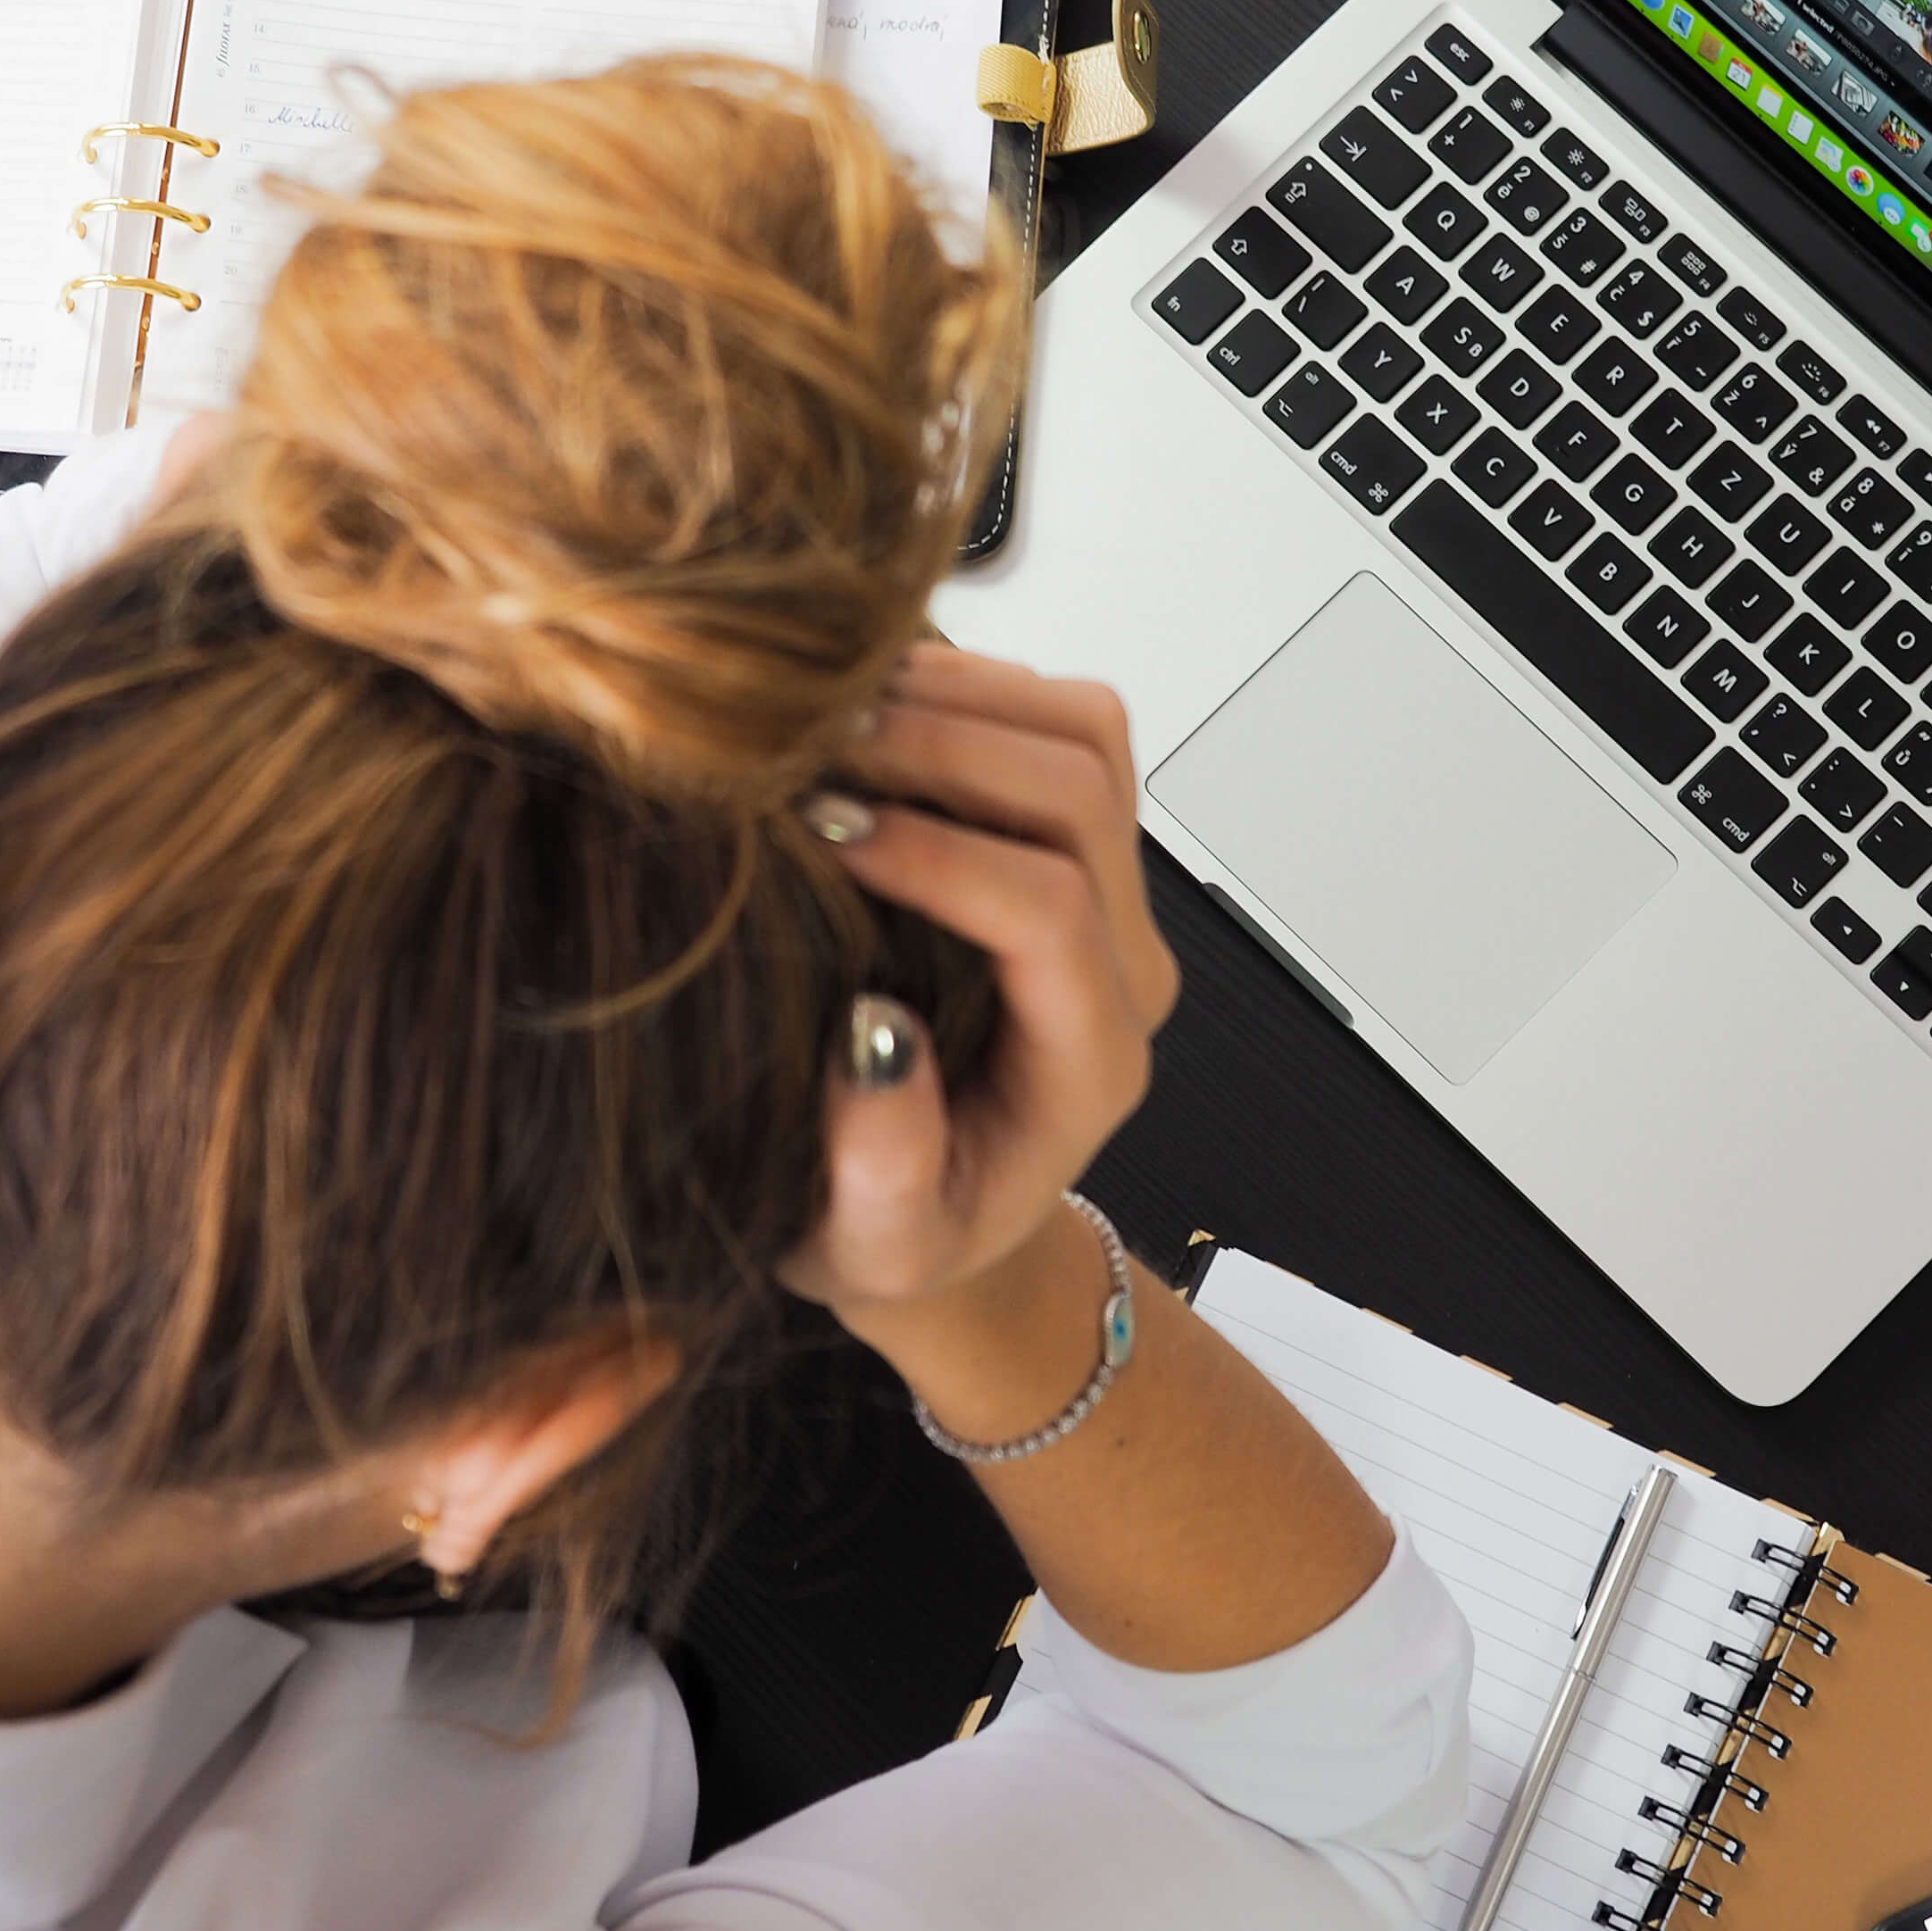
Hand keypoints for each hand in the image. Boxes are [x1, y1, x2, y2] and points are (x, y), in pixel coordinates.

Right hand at [781, 644, 1177, 1329]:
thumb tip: (873, 1037)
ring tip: (828, 712)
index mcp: (1088, 1062)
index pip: (1047, 911)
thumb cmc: (898, 1231)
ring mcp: (1109, 892)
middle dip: (943, 747)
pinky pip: (1054, 720)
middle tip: (808, 747)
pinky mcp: (1073, 840)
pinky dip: (964, 685)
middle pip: (1080, 793)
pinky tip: (860, 706)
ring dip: (959, 697)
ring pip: (1084, 733)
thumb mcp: (872, 1245)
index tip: (819, 831)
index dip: (937, 854)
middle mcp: (1122, 964)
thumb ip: (883, 1170)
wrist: (937, 1209)